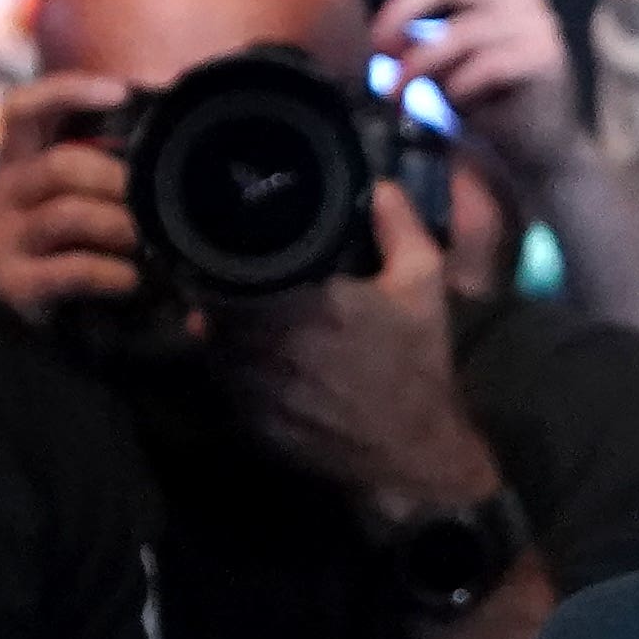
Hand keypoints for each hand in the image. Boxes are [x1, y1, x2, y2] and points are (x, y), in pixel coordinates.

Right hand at [0, 75, 139, 324]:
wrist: (5, 308)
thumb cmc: (53, 234)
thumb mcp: (62, 189)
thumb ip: (98, 158)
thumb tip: (167, 124)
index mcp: (14, 156)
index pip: (23, 107)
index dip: (69, 92)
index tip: (122, 93)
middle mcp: (0, 191)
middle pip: (61, 165)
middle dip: (117, 179)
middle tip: (154, 196)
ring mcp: (1, 238)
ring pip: (68, 214)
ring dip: (120, 225)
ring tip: (146, 240)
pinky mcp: (12, 282)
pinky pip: (72, 269)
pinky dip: (111, 271)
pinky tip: (131, 279)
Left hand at [221, 180, 497, 523]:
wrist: (417, 452)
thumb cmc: (419, 363)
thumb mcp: (424, 285)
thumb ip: (400, 228)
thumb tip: (377, 185)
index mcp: (305, 306)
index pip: (231, 274)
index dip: (224, 260)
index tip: (230, 246)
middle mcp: (271, 348)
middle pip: (214, 310)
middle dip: (220, 295)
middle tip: (232, 278)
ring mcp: (258, 392)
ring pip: (214, 349)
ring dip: (221, 334)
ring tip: (237, 318)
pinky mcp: (255, 426)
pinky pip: (227, 387)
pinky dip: (233, 372)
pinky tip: (254, 362)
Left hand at [375, 0, 582, 200]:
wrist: (543, 148)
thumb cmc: (493, 103)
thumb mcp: (450, 66)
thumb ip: (426, 43)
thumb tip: (386, 39)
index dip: (405, 1)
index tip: (378, 37)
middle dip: (406, 13)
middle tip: (382, 52)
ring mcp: (537, 23)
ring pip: (463, 31)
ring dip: (423, 63)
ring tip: (401, 91)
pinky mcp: (544, 57)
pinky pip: (487, 65)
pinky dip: (460, 85)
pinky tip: (454, 102)